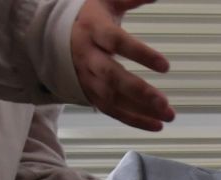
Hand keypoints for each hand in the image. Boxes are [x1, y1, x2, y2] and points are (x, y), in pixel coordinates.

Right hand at [70, 0, 174, 130]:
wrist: (52, 34)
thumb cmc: (89, 17)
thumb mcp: (106, 1)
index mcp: (94, 29)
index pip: (117, 42)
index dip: (140, 54)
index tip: (165, 66)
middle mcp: (88, 56)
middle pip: (112, 77)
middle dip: (139, 92)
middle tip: (164, 103)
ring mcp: (87, 77)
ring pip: (112, 98)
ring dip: (140, 110)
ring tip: (167, 116)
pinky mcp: (89, 92)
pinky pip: (110, 109)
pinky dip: (133, 120)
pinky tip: (155, 125)